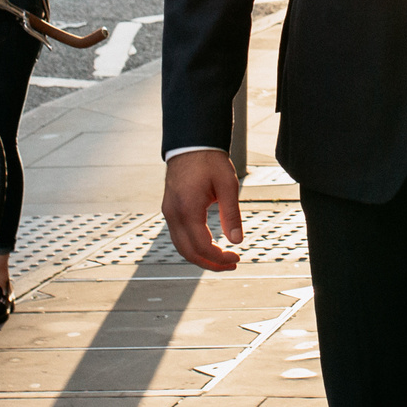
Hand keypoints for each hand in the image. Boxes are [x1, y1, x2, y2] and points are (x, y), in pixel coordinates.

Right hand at [162, 149, 243, 270]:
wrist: (191, 143)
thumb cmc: (209, 160)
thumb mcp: (227, 185)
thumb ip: (231, 214)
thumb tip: (237, 240)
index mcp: (188, 209)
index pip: (202, 246)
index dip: (219, 258)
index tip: (236, 257)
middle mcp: (173, 213)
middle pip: (188, 252)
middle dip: (210, 263)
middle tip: (231, 263)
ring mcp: (169, 212)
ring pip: (180, 247)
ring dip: (200, 257)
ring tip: (221, 258)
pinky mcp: (170, 209)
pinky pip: (178, 236)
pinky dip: (192, 246)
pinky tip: (208, 245)